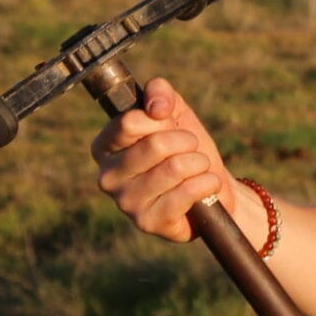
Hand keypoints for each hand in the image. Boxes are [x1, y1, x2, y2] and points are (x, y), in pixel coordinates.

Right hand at [89, 77, 254, 243]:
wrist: (210, 186)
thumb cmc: (185, 148)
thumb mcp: (174, 112)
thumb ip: (160, 93)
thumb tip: (156, 107)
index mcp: (105, 146)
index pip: (130, 122)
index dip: (161, 120)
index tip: (169, 126)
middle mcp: (107, 176)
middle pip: (156, 145)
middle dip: (186, 142)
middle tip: (191, 149)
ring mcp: (126, 202)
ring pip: (175, 168)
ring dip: (199, 163)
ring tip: (199, 167)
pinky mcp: (148, 222)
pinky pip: (186, 193)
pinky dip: (207, 183)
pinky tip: (207, 186)